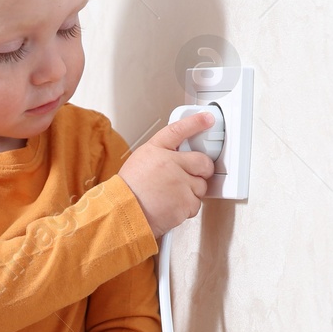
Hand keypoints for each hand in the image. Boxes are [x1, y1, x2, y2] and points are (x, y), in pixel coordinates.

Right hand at [117, 111, 217, 237]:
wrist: (124, 213)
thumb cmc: (129, 190)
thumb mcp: (140, 162)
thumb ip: (161, 156)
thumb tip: (179, 156)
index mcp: (156, 150)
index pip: (178, 130)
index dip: (195, 123)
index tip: (208, 119)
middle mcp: (170, 163)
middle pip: (202, 162)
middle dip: (202, 170)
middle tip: (191, 176)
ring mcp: (180, 183)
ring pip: (201, 186)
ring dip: (190, 192)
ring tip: (171, 196)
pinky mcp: (185, 202)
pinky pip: (195, 204)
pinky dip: (186, 208)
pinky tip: (171, 207)